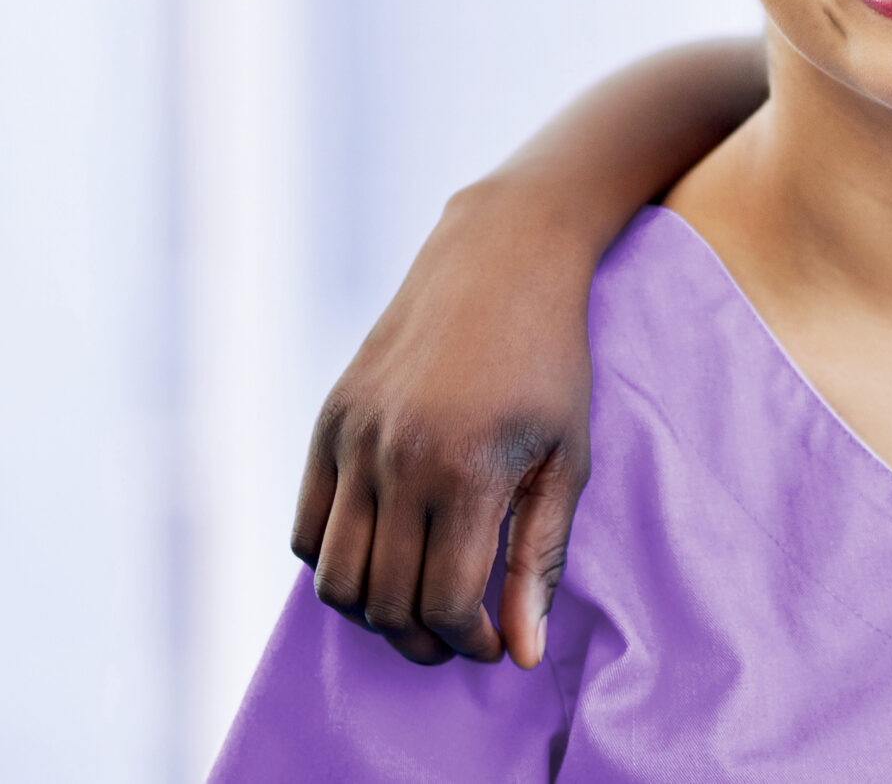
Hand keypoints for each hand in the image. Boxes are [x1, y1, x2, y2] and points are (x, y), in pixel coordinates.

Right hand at [291, 183, 595, 667]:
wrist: (500, 260)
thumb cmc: (551, 360)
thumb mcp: (567, 457)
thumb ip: (541, 557)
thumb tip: (521, 650)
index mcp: (464, 469)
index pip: (444, 601)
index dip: (470, 640)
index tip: (496, 643)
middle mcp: (395, 458)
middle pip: (384, 600)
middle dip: (423, 639)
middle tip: (460, 636)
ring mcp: (352, 439)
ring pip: (334, 576)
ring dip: (374, 611)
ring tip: (422, 604)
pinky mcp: (327, 422)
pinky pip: (306, 530)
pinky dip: (336, 562)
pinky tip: (386, 555)